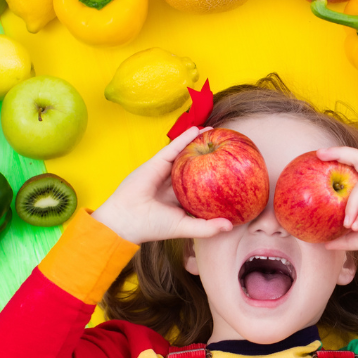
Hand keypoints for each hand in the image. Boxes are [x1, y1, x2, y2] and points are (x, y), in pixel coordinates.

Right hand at [91, 127, 232, 244]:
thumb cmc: (153, 226)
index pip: (199, 186)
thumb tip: (231, 226)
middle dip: (208, 157)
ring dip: (198, 142)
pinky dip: (184, 138)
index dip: (214, 178)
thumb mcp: (185, 227)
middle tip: (225, 147)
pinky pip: (173, 148)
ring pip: (184, 155)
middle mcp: (172, 184)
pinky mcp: (156, 162)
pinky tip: (198, 129)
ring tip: (215, 132)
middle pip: (193, 167)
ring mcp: (164, 172)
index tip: (231, 171)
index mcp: (179, 199)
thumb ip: (207, 228)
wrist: (126, 219)